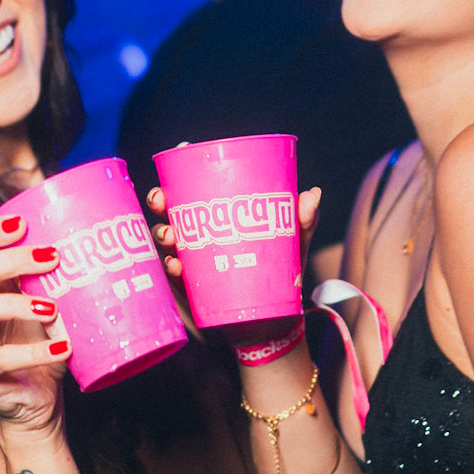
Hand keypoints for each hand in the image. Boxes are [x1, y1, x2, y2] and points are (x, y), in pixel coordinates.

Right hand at [0, 211, 69, 434]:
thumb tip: (102, 250)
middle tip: (51, 258)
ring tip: (52, 308)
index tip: (23, 222)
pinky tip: (61, 348)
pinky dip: (31, 352)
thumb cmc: (47, 349)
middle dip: (10, 260)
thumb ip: (63, 286)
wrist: (40, 402)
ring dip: (14, 304)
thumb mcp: (57, 311)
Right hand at [146, 184, 322, 347]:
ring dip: (162, 233)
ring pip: (168, 241)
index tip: (179, 150)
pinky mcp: (194, 288)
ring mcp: (194, 261)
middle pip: (172, 211)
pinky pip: (176, 276)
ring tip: (170, 235)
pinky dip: (173, 269)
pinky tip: (175, 264)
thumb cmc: (279, 274)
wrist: (273, 322)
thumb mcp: (292, 244)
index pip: (196, 188)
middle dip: (160, 200)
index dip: (182, 170)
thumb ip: (301, 221)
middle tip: (161, 200)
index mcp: (219, 217)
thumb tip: (312, 194)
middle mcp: (201, 235)